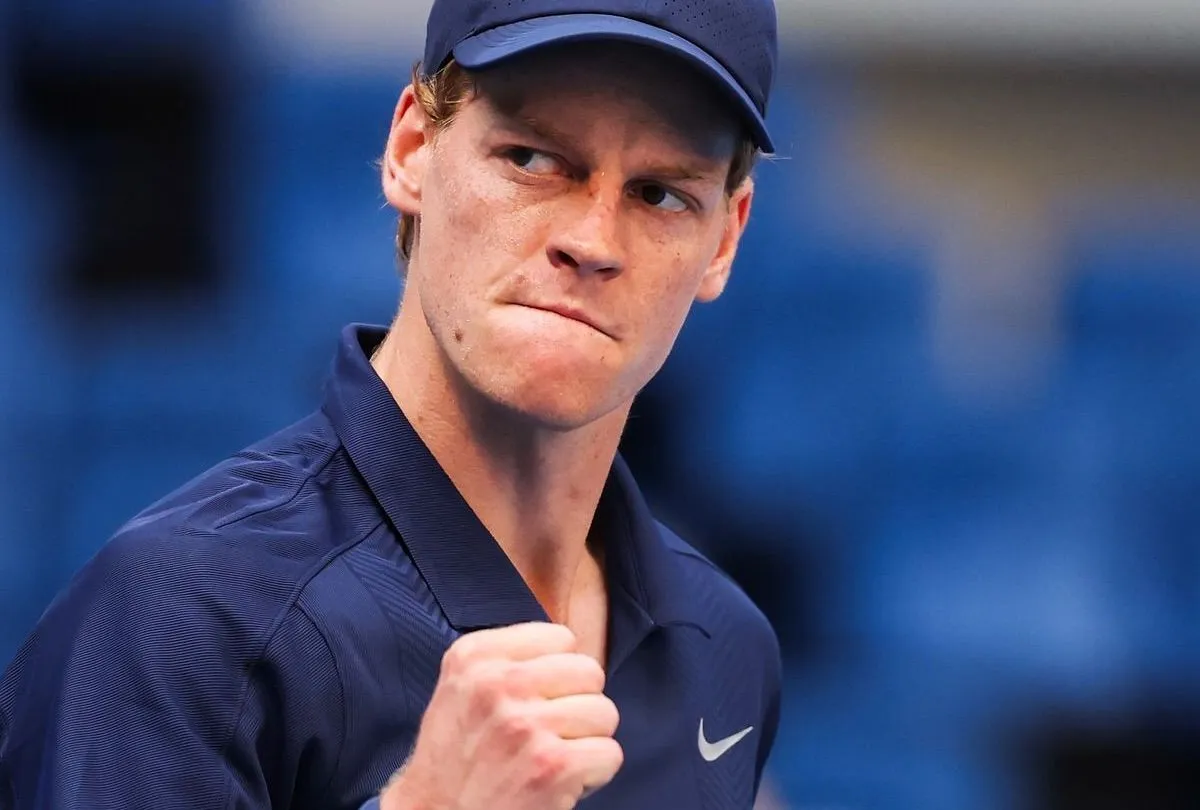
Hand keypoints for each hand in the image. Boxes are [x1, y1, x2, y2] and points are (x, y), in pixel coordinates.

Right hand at [380, 622, 622, 809]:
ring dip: (587, 740)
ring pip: (605, 713)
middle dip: (579, 704)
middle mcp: (497, 683)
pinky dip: (594, 774)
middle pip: (589, 672)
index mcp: (474, 656)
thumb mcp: (461, 686)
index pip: (560, 638)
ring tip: (552, 757)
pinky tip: (561, 780)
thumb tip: (571, 648)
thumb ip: (508, 657)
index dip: (558, 673)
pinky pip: (610, 753)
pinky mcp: (552, 765)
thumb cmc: (455, 757)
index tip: (536, 698)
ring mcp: (526, 724)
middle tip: (549, 732)